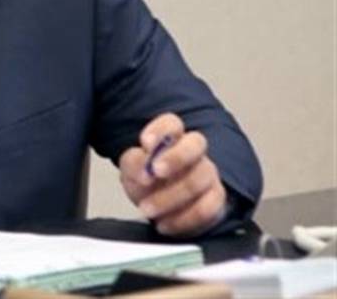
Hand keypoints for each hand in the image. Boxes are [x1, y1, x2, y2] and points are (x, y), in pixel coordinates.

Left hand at [119, 113, 227, 236]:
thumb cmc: (146, 181)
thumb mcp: (131, 169)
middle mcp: (194, 152)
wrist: (159, 206)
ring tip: (147, 208)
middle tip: (154, 173)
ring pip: (199, 179)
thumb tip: (144, 169)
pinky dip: (183, 219)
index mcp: (171, 137)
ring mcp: (208, 174)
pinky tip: (164, 224)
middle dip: (175, 158)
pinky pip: (207, 208)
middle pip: (196, 144)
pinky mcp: (215, 200)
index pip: (172, 123)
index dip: (161, 130)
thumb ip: (134, 164)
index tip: (145, 143)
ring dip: (170, 197)